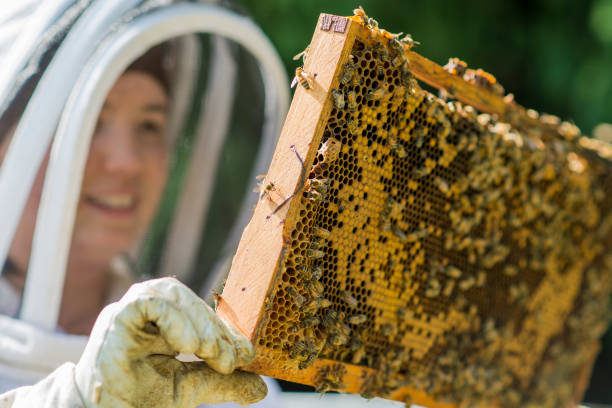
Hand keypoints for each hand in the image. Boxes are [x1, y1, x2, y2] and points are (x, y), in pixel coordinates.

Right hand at [74, 277, 265, 406]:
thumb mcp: (189, 388)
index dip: (225, 329)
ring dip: (197, 321)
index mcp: (165, 319)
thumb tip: (260, 389)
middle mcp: (147, 309)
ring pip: (171, 291)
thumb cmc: (138, 397)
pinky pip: (148, 302)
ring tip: (209, 352)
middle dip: (214, 328)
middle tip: (230, 359)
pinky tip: (187, 345)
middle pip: (188, 298)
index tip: (245, 355)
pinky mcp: (116, 319)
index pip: (201, 310)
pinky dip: (174, 319)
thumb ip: (221, 382)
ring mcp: (130, 311)